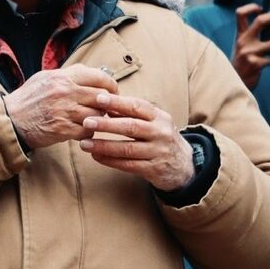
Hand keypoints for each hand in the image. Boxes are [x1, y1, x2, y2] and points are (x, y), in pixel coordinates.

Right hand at [3, 65, 118, 150]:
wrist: (10, 119)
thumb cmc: (29, 98)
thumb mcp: (46, 77)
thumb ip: (69, 74)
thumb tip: (92, 72)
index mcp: (63, 76)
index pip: (100, 77)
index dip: (111, 85)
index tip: (112, 91)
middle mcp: (66, 92)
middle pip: (102, 97)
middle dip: (107, 104)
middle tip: (104, 109)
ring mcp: (65, 111)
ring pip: (97, 115)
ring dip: (97, 119)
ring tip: (91, 120)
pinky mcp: (63, 129)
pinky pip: (87, 131)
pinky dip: (88, 132)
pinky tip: (81, 130)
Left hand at [79, 93, 193, 190]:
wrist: (184, 165)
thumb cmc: (161, 137)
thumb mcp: (153, 121)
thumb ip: (132, 113)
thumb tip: (106, 104)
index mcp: (159, 117)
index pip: (137, 106)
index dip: (117, 102)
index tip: (98, 99)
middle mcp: (160, 133)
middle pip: (131, 127)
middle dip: (107, 124)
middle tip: (87, 122)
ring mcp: (157, 152)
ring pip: (127, 149)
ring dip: (104, 146)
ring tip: (85, 144)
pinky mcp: (153, 169)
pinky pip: (128, 165)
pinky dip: (110, 160)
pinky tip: (96, 156)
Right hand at [232, 3, 269, 88]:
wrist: (233, 83)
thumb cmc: (242, 65)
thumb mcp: (244, 48)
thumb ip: (255, 39)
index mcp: (240, 35)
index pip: (240, 14)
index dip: (251, 7)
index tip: (262, 7)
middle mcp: (244, 41)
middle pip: (260, 21)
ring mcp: (250, 52)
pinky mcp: (256, 64)